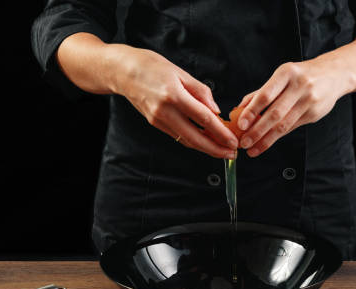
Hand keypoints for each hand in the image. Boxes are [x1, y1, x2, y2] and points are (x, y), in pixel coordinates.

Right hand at [109, 46, 237, 158]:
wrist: (123, 72)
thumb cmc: (151, 66)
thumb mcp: (180, 72)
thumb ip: (201, 92)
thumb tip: (216, 111)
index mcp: (174, 95)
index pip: (203, 118)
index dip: (221, 132)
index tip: (233, 140)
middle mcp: (164, 111)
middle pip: (195, 137)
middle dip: (215, 149)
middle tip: (231, 154)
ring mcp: (158, 120)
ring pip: (186, 140)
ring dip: (206, 148)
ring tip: (222, 151)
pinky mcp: (155, 124)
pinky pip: (178, 135)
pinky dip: (193, 140)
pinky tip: (205, 142)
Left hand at [236, 58, 355, 156]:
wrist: (334, 74)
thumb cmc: (302, 75)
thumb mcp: (282, 76)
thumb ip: (261, 92)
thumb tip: (239, 109)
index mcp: (286, 73)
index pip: (265, 95)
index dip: (251, 111)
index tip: (240, 124)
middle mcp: (299, 86)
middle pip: (274, 113)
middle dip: (257, 131)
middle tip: (244, 142)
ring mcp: (309, 101)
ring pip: (284, 124)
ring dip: (266, 139)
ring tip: (253, 148)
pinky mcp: (314, 113)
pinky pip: (292, 127)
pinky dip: (277, 137)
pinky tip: (266, 143)